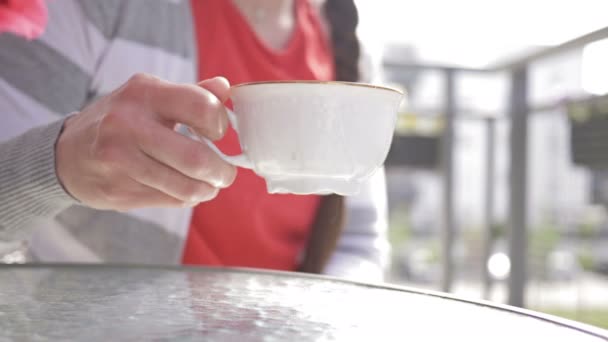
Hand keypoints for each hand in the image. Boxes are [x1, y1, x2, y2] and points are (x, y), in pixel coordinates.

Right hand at [55, 74, 236, 209]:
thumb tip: (226, 88)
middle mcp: (128, 125)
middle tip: (226, 174)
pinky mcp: (119, 190)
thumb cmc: (120, 120)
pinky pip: (170, 200)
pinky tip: (185, 190)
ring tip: (209, 185)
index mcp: (144, 93)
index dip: (220, 124)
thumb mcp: (149, 96)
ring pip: (185, 187)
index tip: (219, 133)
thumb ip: (191, 94)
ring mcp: (121, 161)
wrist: (67, 154)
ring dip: (206, 189)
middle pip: (196, 159)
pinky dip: (187, 197)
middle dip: (222, 171)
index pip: (202, 107)